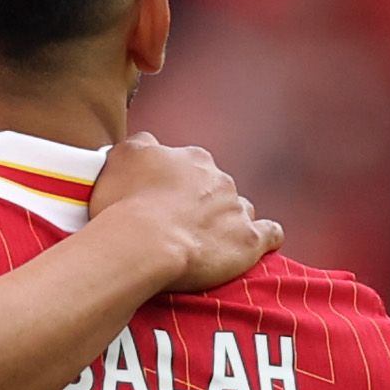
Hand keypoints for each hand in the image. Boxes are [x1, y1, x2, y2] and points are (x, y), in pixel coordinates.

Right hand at [87, 132, 280, 290]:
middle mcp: (220, 179)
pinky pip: (269, 234)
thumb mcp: (121, 157)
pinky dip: (264, 238)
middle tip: (173, 224)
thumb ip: (140, 145)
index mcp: (192, 158)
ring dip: (227, 220)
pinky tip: (250, 244)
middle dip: (200, 202)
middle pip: (215, 188)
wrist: (144, 242)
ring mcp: (237, 209)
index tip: (157, 201)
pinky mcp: (249, 240)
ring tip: (204, 240)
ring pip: (240, 209)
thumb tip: (148, 144)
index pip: (189, 164)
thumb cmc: (124, 204)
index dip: (173, 183)